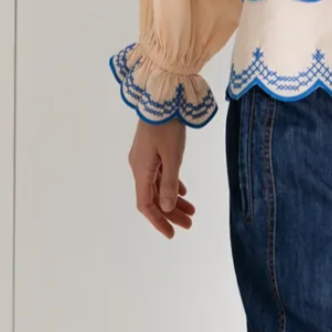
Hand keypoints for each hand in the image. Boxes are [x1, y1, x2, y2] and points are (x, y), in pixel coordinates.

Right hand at [128, 118, 196, 238]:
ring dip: (173, 199)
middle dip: (171, 213)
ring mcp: (145, 158)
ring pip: (158, 186)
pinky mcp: (152, 150)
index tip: (171, 233)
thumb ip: (170, 183)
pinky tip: (183, 190)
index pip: (146, 205)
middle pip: (154, 197)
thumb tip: (167, 208)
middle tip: (190, 223)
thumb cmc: (167, 126)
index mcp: (141, 171)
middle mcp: (139, 167)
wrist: (163, 97)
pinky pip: (160, 174)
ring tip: (192, 210)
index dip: (158, 221)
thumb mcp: (172, 157)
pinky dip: (171, 184)